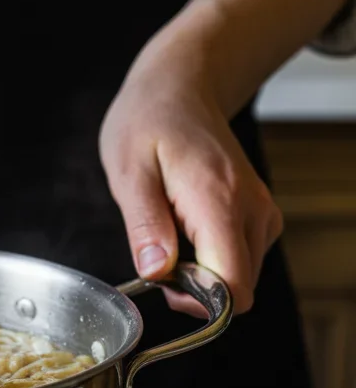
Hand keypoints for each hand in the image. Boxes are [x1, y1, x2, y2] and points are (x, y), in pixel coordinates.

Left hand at [99, 13, 282, 314]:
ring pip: (242, 277)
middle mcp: (251, 208)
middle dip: (195, 292)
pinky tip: (186, 229)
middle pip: (239, 288)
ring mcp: (261, 211)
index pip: (231, 283)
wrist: (182, 86)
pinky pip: (242, 258)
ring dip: (203, 275)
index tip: (163, 283)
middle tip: (156, 257)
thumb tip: (156, 271)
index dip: (196, 301)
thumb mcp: (128, 170)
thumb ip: (144, 223)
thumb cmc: (149, 121)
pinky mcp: (260, 214)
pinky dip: (213, 258)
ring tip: (168, 235)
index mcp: (217, 199)